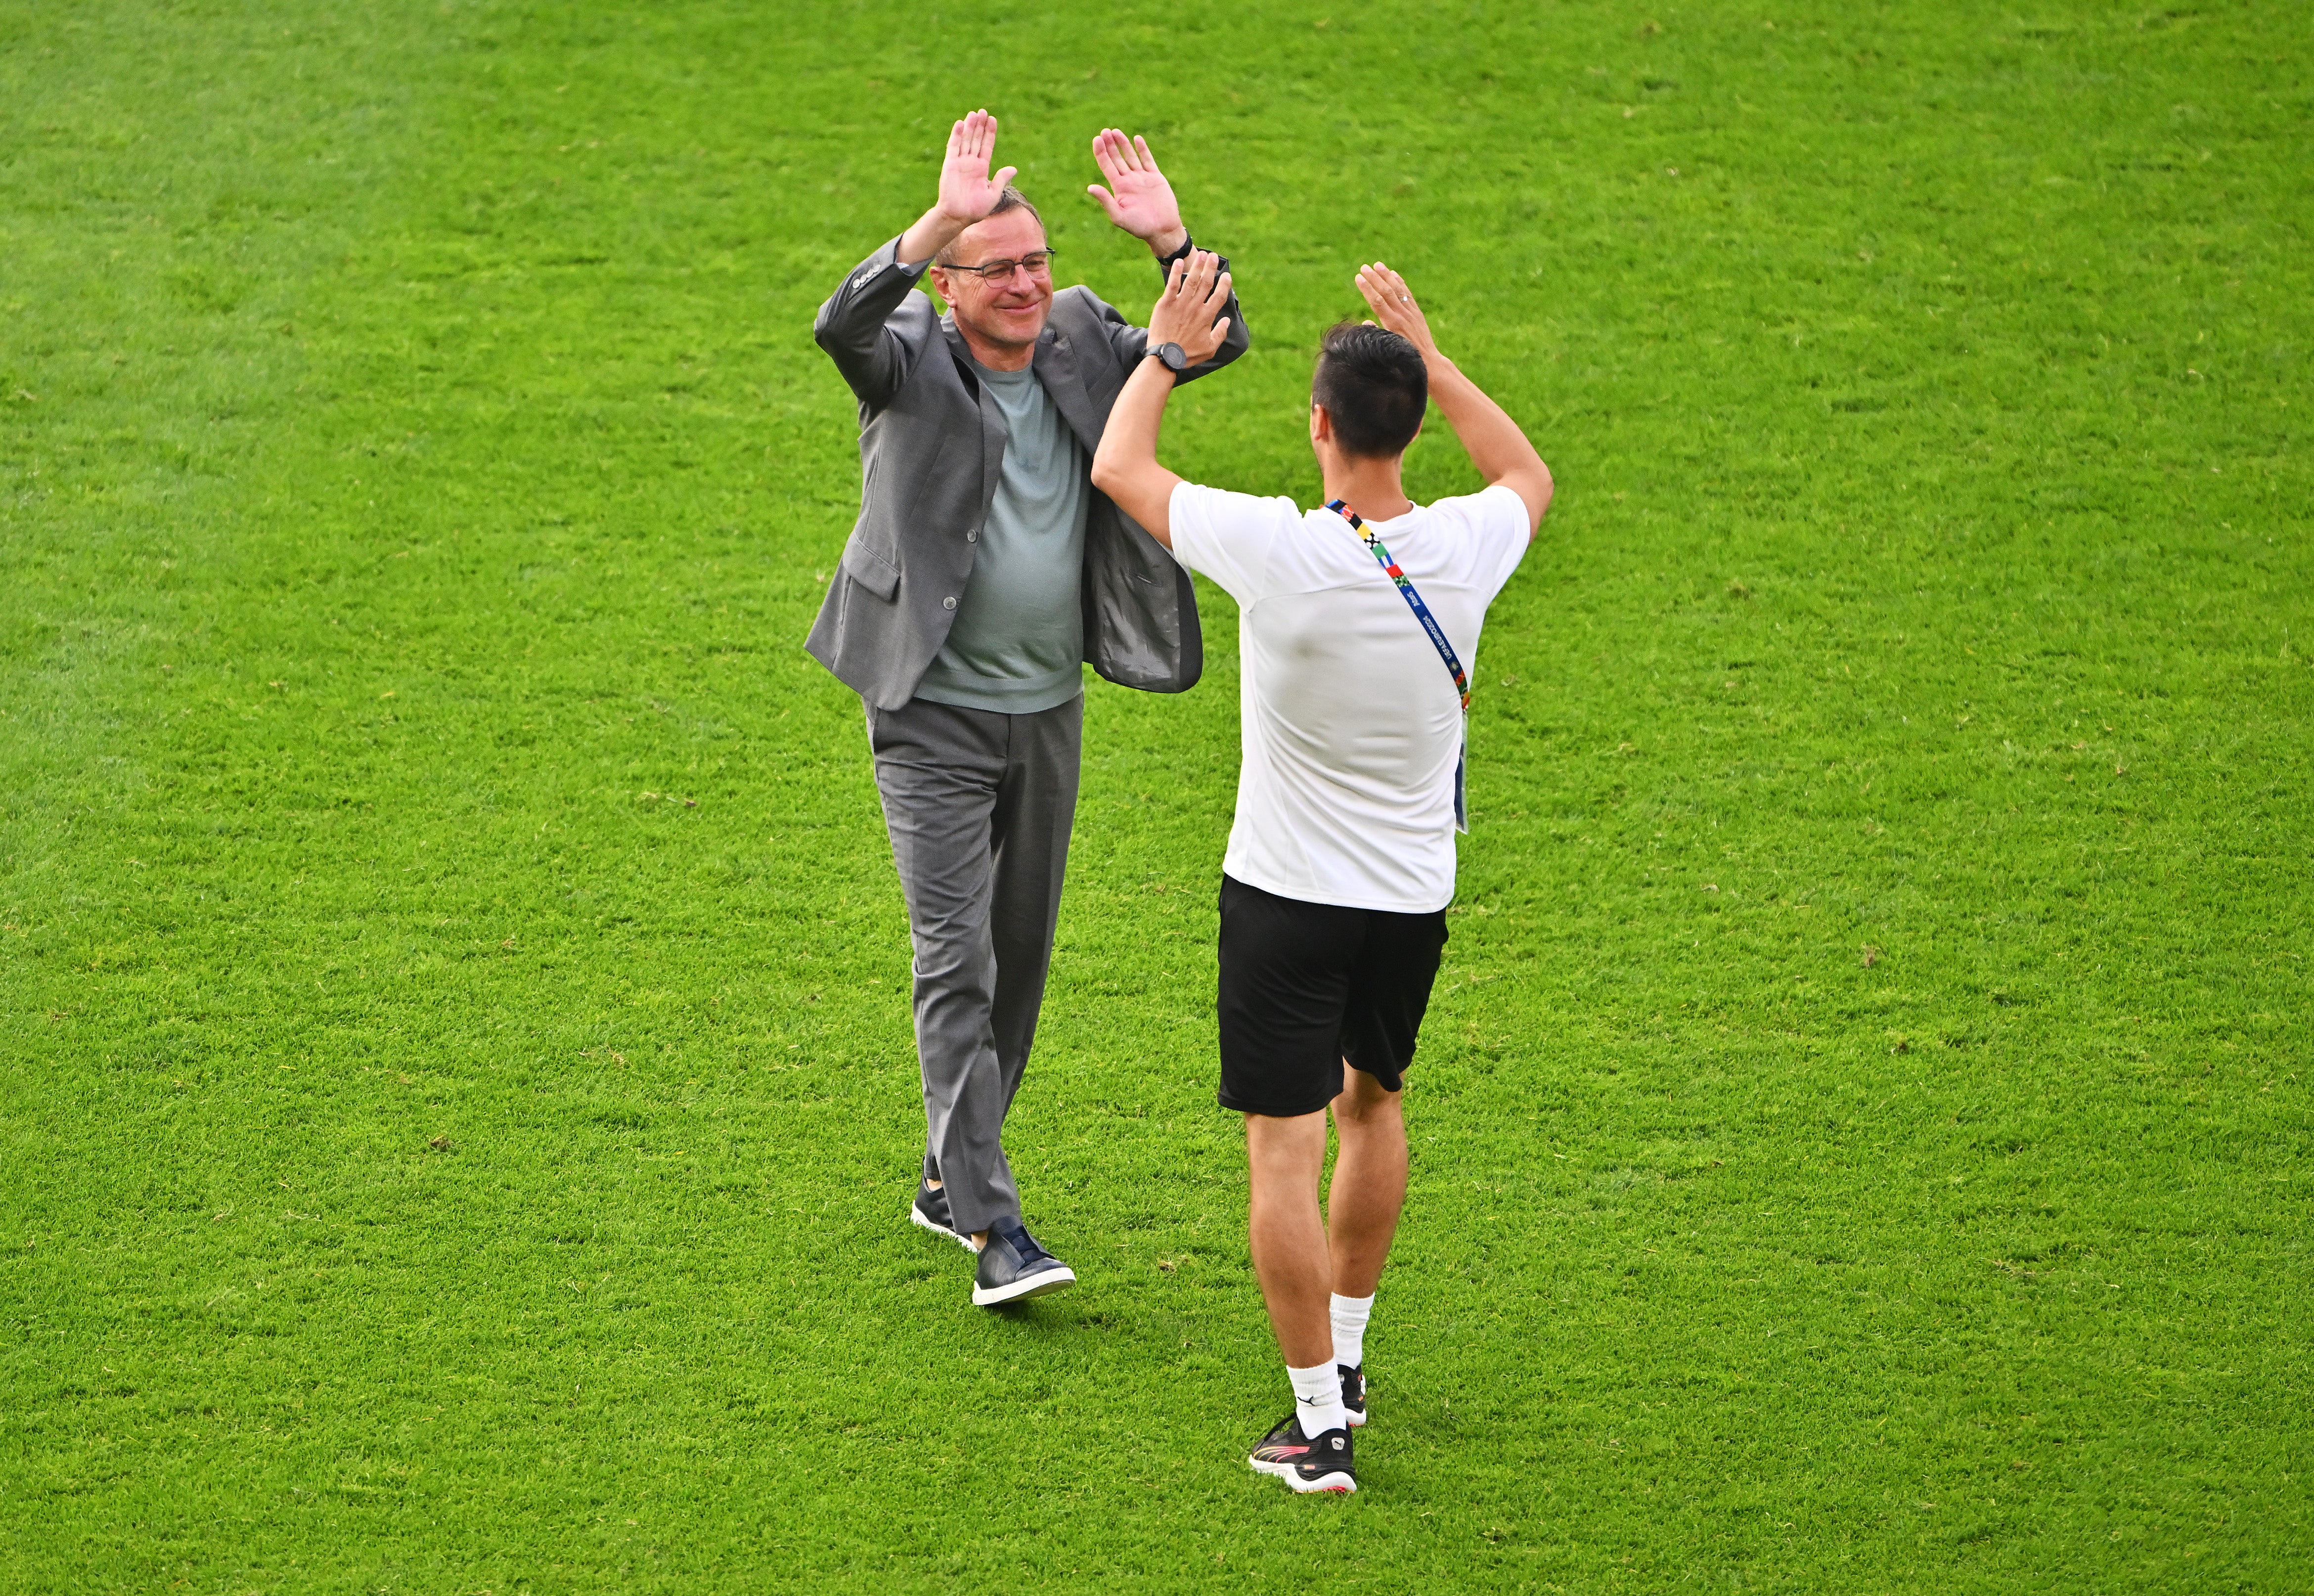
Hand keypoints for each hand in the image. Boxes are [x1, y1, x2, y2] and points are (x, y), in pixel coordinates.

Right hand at [935, 109, 1018, 226]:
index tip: (993, 120)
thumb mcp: (993, 194)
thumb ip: (1001, 179)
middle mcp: (971, 163)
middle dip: (980, 126)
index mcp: (982, 169)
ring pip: (966, 140)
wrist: (958, 216)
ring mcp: (960, 162)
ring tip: (974, 114)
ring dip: (969, 127)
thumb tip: (1013, 168)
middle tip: (983, 111)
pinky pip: (953, 146)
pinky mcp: (950, 164)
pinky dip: (956, 135)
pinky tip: (960, 124)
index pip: (987, 146)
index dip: (990, 133)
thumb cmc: (976, 210)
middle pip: (976, 139)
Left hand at [1088, 129, 1186, 253]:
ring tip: (1115, 131)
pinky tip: (1136, 139)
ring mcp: (1142, 178)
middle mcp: (1129, 180)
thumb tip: (1090, 187)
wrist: (1163, 230)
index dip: (1101, 152)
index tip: (1097, 139)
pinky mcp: (1156, 177)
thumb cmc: (1140, 227)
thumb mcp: (1119, 216)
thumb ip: (1106, 201)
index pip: (1107, 165)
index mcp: (1119, 188)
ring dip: (1123, 143)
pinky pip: (1148, 160)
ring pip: (1130, 156)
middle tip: (1104, 131)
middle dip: (1110, 145)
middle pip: (1116, 158)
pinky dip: (1142, 149)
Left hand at [1147, 249, 1232, 364]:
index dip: (1224, 284)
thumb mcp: (1210, 349)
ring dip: (1197, 266)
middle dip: (1211, 268)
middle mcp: (1195, 307)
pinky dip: (1175, 272)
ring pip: (1191, 280)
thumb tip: (1227, 320)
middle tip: (1214, 256)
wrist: (1165, 357)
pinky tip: (1178, 262)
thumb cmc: (1187, 354)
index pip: (1219, 295)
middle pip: (1206, 283)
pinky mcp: (1166, 303)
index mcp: (1207, 316)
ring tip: (1201, 254)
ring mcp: (1180, 303)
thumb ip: (1220, 334)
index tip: (1226, 275)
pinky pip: (1172, 284)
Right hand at [1354, 262, 1438, 355]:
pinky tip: (1393, 274)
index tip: (1358, 278)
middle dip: (1374, 278)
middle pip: (1386, 291)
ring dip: (1386, 276)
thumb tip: (1366, 321)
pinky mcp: (1417, 313)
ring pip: (1397, 289)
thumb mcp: (1388, 348)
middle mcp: (1402, 315)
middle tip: (1364, 267)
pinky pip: (1407, 294)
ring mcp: (1411, 312)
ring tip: (1377, 265)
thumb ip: (1376, 333)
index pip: (1377, 302)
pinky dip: (1400, 283)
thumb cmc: (1404, 358)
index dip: (1367, 288)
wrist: (1429, 362)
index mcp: (1392, 324)